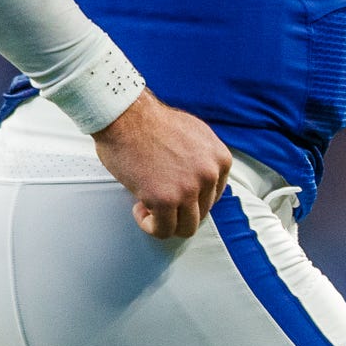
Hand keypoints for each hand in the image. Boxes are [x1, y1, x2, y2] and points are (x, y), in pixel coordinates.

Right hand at [91, 90, 232, 238]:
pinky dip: (150, 225)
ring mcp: (188, 189)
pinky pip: (163, 230)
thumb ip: (203, 159)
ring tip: (149, 206)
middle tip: (160, 199)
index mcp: (219, 158)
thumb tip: (198, 178)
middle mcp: (209, 175)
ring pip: (186, 227)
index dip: (192, 198)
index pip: (215, 195)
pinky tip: (140, 209)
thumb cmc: (151, 121)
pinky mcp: (165, 200)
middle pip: (201, 212)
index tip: (176, 194)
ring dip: (166, 221)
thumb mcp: (194, 134)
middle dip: (179, 210)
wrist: (126, 115)